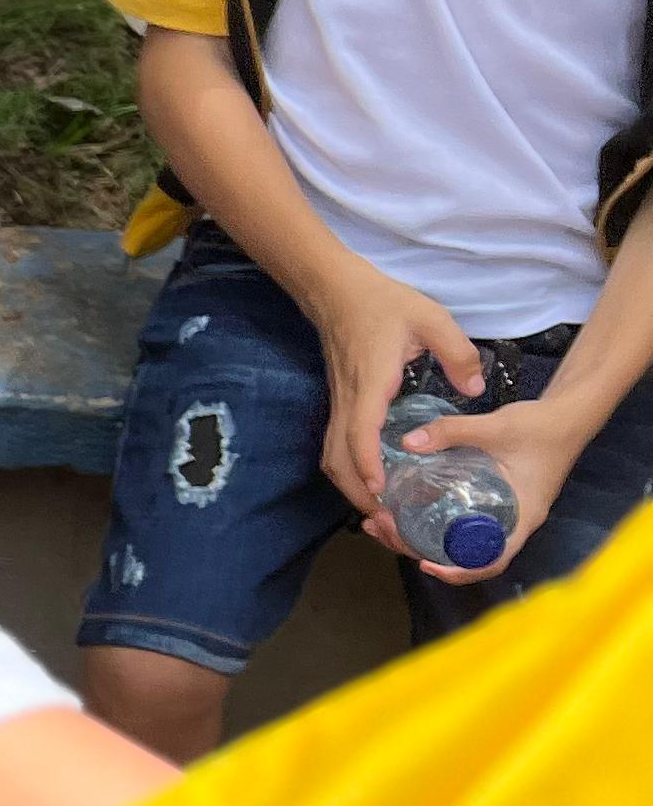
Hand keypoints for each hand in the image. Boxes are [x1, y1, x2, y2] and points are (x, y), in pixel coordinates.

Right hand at [308, 257, 486, 518]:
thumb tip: (474, 392)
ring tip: (378, 504)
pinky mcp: (341, 401)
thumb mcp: (432, 319)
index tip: (381, 490)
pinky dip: (351, 467)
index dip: (368, 465)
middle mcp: (349, 400)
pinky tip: (373, 475)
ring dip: (349, 484)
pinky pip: (338, 444)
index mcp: (371, 383)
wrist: (336, 290)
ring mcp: (340, 403)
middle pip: (337, 458)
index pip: (360, 433)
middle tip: (385, 515)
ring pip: (332, 456)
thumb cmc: (383, 302)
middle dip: (356, 491)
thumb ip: (457, 354)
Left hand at [370, 393, 588, 583]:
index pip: (492, 560)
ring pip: (457, 538)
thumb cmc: (542, 425)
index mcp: (522, 516)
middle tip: (383, 528)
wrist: (567, 413)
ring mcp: (503, 512)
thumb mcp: (496, 426)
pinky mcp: (493, 500)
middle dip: (419, 548)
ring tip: (380, 521)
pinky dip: (430, 519)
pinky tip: (402, 508)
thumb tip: (407, 443)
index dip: (460, 571)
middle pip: (464, 554)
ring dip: (418, 536)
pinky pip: (460, 520)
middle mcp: (512, 521)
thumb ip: (452, 431)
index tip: (426, 564)